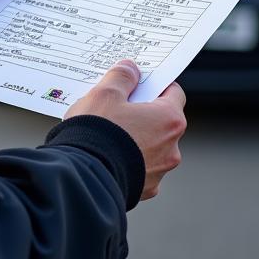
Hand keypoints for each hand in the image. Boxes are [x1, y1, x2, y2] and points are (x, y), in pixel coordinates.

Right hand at [65, 60, 185, 199]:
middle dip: (143, 113)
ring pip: (151, 146)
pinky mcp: (144, 189)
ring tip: (108, 133)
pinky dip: (128, 160)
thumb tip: (129, 69)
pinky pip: (139, 168)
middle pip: (162, 121)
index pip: (174, 93)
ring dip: (136, 138)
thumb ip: (121, 77)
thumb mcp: (105, 93)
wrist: (84, 179)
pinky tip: (107, 154)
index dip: (157, 85)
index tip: (141, 83)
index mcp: (169, 120)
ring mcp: (159, 171)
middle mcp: (171, 148)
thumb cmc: (98, 134)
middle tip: (118, 106)